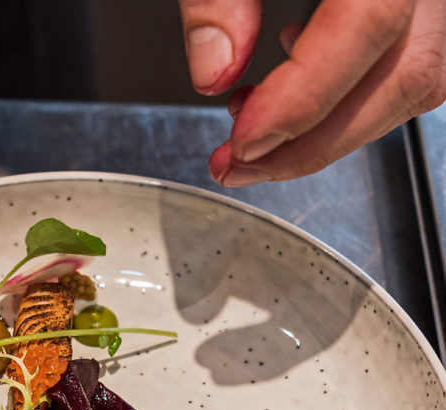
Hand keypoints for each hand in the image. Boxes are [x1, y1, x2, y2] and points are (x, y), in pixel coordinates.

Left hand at [178, 0, 445, 184]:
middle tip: (235, 166)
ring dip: (328, 128)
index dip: (303, 100)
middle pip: (407, 73)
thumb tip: (213, 71)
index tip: (242, 144)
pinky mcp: (428, 9)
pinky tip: (293, 90)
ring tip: (251, 136)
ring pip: (415, 80)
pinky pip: (410, 63)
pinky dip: (350, 95)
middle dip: (311, 142)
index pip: (371, 25)